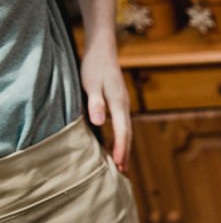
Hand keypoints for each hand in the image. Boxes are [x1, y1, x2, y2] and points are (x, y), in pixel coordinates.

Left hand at [80, 42, 131, 171]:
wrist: (102, 50)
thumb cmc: (94, 67)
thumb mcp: (91, 84)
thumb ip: (95, 103)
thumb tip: (100, 122)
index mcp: (118, 104)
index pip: (122, 131)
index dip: (120, 148)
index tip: (118, 164)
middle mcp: (124, 106)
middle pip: (128, 134)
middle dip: (125, 153)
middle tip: (123, 172)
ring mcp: (123, 104)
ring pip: (126, 130)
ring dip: (124, 146)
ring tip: (120, 162)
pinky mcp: (118, 102)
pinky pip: (122, 124)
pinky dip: (121, 137)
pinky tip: (115, 142)